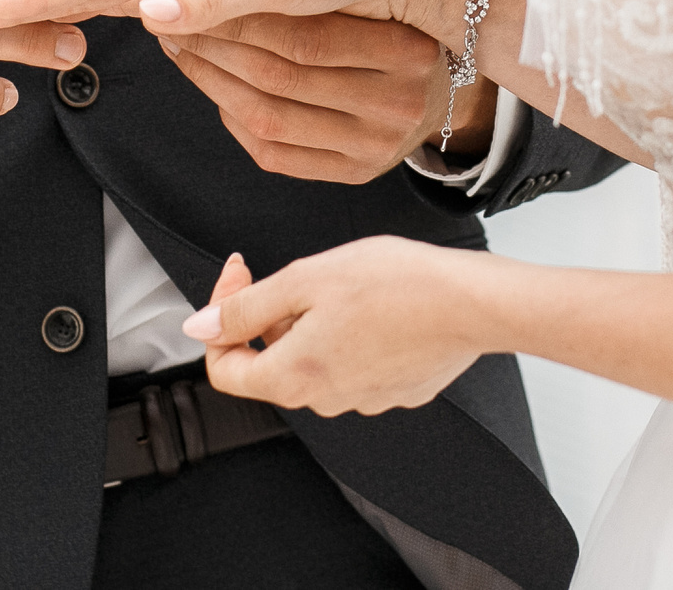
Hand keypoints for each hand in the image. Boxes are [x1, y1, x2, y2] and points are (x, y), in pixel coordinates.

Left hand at [168, 13, 495, 182]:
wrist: (432, 89)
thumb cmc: (380, 22)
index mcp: (403, 48)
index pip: (301, 31)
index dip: (233, 15)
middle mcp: (397, 102)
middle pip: (282, 74)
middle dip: (213, 46)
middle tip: (166, 24)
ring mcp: (377, 143)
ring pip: (268, 115)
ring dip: (211, 82)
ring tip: (179, 49)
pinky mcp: (356, 173)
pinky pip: (276, 153)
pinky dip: (234, 121)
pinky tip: (212, 89)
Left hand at [182, 241, 490, 416]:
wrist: (472, 303)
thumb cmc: (395, 285)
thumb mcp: (304, 279)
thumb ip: (245, 307)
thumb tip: (200, 327)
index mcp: (294, 377)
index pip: (224, 370)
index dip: (220, 320)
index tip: (240, 277)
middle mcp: (325, 399)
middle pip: (270, 363)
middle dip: (270, 316)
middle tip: (296, 273)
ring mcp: (363, 398)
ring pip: (313, 361)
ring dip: (311, 322)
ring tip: (341, 283)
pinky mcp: (395, 390)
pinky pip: (353, 363)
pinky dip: (349, 332)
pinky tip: (373, 302)